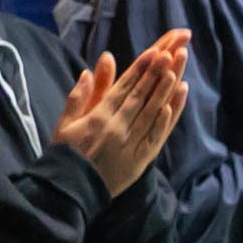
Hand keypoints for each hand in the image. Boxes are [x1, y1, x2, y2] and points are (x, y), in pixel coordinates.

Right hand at [54, 30, 191, 195]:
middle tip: (172, 52)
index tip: (154, 51)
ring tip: (177, 71)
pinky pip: (154, 138)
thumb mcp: (65, 123)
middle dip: (157, 72)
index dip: (140, 68)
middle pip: (140, 95)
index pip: (123, 87)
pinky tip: (172, 106)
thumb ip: (78, 96)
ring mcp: (130, 144)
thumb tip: (89, 70)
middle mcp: (117, 127)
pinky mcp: (139, 161)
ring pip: (150, 113)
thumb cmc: (66, 155)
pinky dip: (164, 121)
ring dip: (164, 91)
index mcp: (98, 117)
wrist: (70, 190)